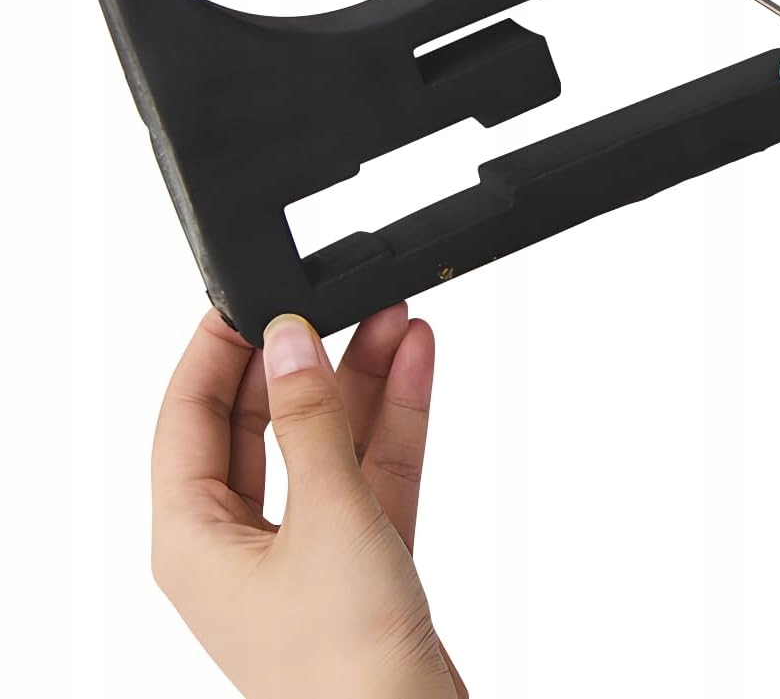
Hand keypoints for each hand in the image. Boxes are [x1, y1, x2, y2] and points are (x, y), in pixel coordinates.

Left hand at [152, 305, 465, 697]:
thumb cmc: (343, 664)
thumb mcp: (327, 517)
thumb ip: (310, 420)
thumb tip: (288, 340)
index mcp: (193, 539)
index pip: (186, 418)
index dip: (214, 350)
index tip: (247, 295)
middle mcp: (239, 541)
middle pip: (260, 420)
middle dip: (303, 356)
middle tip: (335, 297)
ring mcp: (302, 548)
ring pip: (324, 438)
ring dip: (360, 376)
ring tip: (394, 314)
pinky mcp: (357, 557)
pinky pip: (369, 467)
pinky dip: (394, 416)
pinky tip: (416, 362)